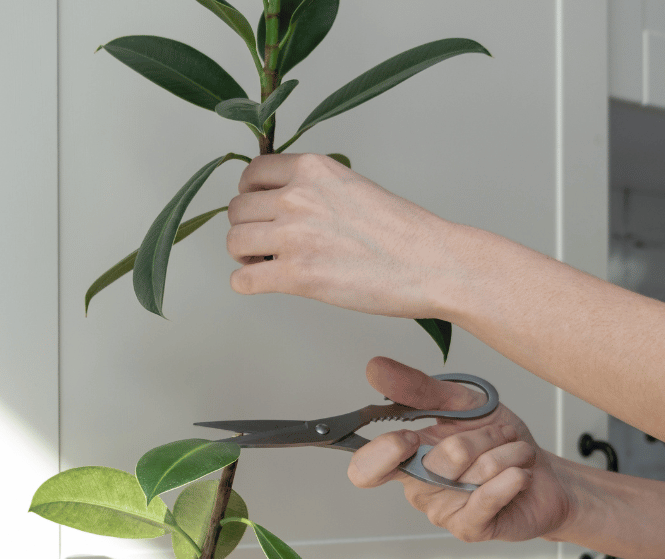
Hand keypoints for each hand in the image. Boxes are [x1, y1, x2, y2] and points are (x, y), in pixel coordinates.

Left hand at [226, 153, 456, 317]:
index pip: (251, 173)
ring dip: (244, 255)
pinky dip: (245, 284)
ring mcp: (294, 235)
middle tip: (264, 244)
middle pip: (237, 209)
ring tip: (266, 264)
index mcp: (312, 169)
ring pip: (234, 241)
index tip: (259, 211)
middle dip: (247, 228)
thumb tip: (280, 205)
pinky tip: (261, 284)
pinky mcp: (297, 275)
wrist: (430, 263)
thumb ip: (313, 189)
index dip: (250, 195)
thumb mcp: (352, 186)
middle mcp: (298, 196)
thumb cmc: (402, 233)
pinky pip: (242, 280)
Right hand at [348, 357, 575, 541]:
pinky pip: (487, 499)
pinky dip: (512, 478)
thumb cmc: (502, 443)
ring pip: (472, 474)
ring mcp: (443, 512)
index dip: (383, 453)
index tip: (410, 436)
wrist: (546, 475)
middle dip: (483, 438)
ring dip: (507, 454)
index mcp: (407, 459)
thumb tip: (375, 369)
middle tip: (500, 435)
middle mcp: (419, 488)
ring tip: (515, 455)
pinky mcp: (470, 528)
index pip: (366, 469)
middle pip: (441, 460)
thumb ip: (419, 389)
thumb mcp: (463, 404)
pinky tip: (521, 474)